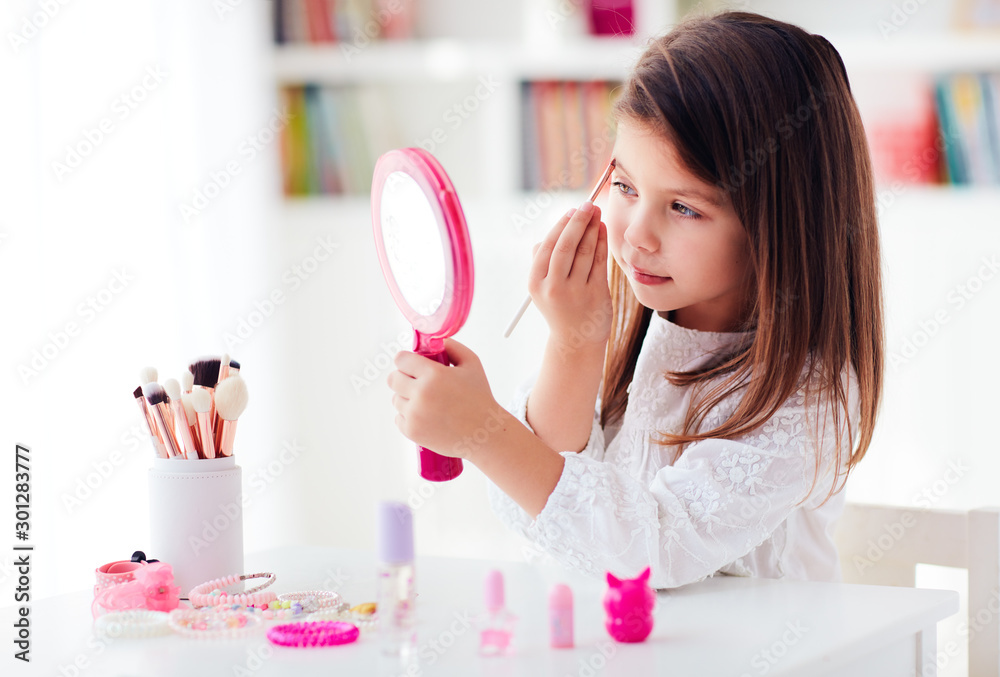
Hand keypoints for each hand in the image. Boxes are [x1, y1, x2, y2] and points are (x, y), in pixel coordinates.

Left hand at [387, 338, 509, 459]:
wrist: (484, 434)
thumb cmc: (480, 399)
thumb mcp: (472, 364)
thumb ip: (453, 347)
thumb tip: (436, 342)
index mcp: (433, 374)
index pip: (400, 360)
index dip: (406, 361)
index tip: (413, 365)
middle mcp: (420, 394)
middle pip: (393, 379)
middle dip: (403, 378)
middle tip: (418, 383)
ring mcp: (414, 414)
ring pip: (396, 399)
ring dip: (407, 398)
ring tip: (428, 402)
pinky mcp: (412, 431)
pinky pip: (398, 418)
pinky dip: (409, 416)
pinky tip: (426, 416)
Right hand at [529, 202, 612, 349]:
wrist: (575, 340)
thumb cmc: (558, 306)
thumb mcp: (541, 287)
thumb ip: (542, 260)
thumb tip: (552, 232)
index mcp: (535, 282)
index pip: (548, 246)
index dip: (561, 225)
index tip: (571, 211)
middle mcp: (553, 287)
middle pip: (566, 246)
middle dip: (578, 221)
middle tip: (588, 204)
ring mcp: (576, 292)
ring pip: (585, 252)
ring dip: (593, 228)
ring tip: (598, 214)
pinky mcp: (596, 295)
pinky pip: (600, 262)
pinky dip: (602, 243)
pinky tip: (603, 230)